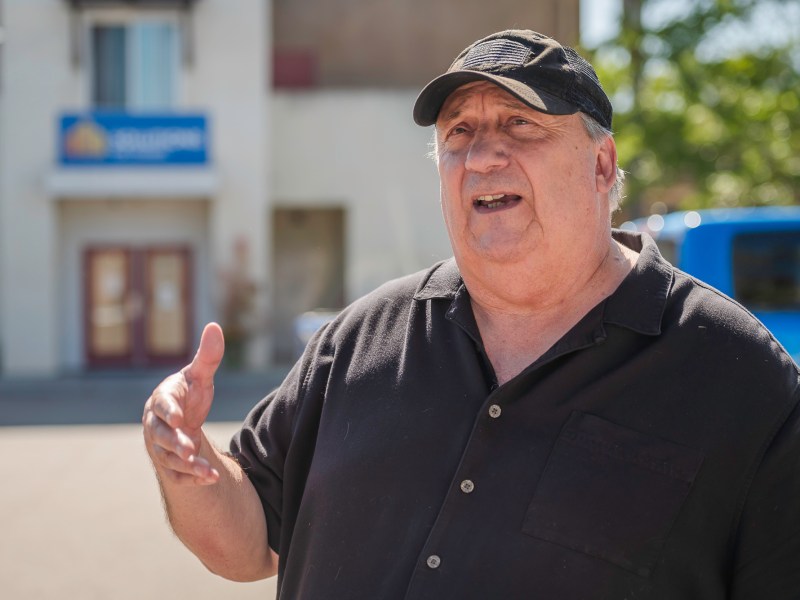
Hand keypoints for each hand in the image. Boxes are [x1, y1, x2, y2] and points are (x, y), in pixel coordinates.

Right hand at [143, 322, 224, 484]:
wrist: (181, 420)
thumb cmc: (189, 394)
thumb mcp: (199, 375)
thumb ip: (208, 356)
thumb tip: (214, 326)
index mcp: (163, 400)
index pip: (162, 405)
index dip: (169, 412)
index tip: (179, 418)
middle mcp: (157, 425)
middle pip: (161, 436)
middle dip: (175, 443)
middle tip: (189, 449)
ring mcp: (162, 447)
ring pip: (169, 459)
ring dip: (187, 466)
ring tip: (208, 472)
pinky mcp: (171, 464)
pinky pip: (178, 475)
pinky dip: (193, 478)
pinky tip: (211, 479)